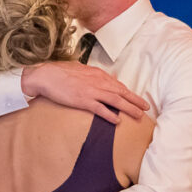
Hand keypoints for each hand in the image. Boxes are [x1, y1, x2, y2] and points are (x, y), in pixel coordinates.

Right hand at [21, 62, 148, 123]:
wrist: (46, 75)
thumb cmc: (59, 72)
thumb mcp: (79, 69)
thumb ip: (91, 74)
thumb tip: (98, 77)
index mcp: (97, 74)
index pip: (117, 84)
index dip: (128, 92)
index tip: (136, 99)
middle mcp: (98, 82)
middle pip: (121, 92)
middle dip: (135, 100)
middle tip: (146, 108)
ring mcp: (91, 91)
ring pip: (116, 101)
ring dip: (129, 108)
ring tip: (138, 115)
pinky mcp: (83, 101)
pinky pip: (100, 109)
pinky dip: (110, 115)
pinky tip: (117, 121)